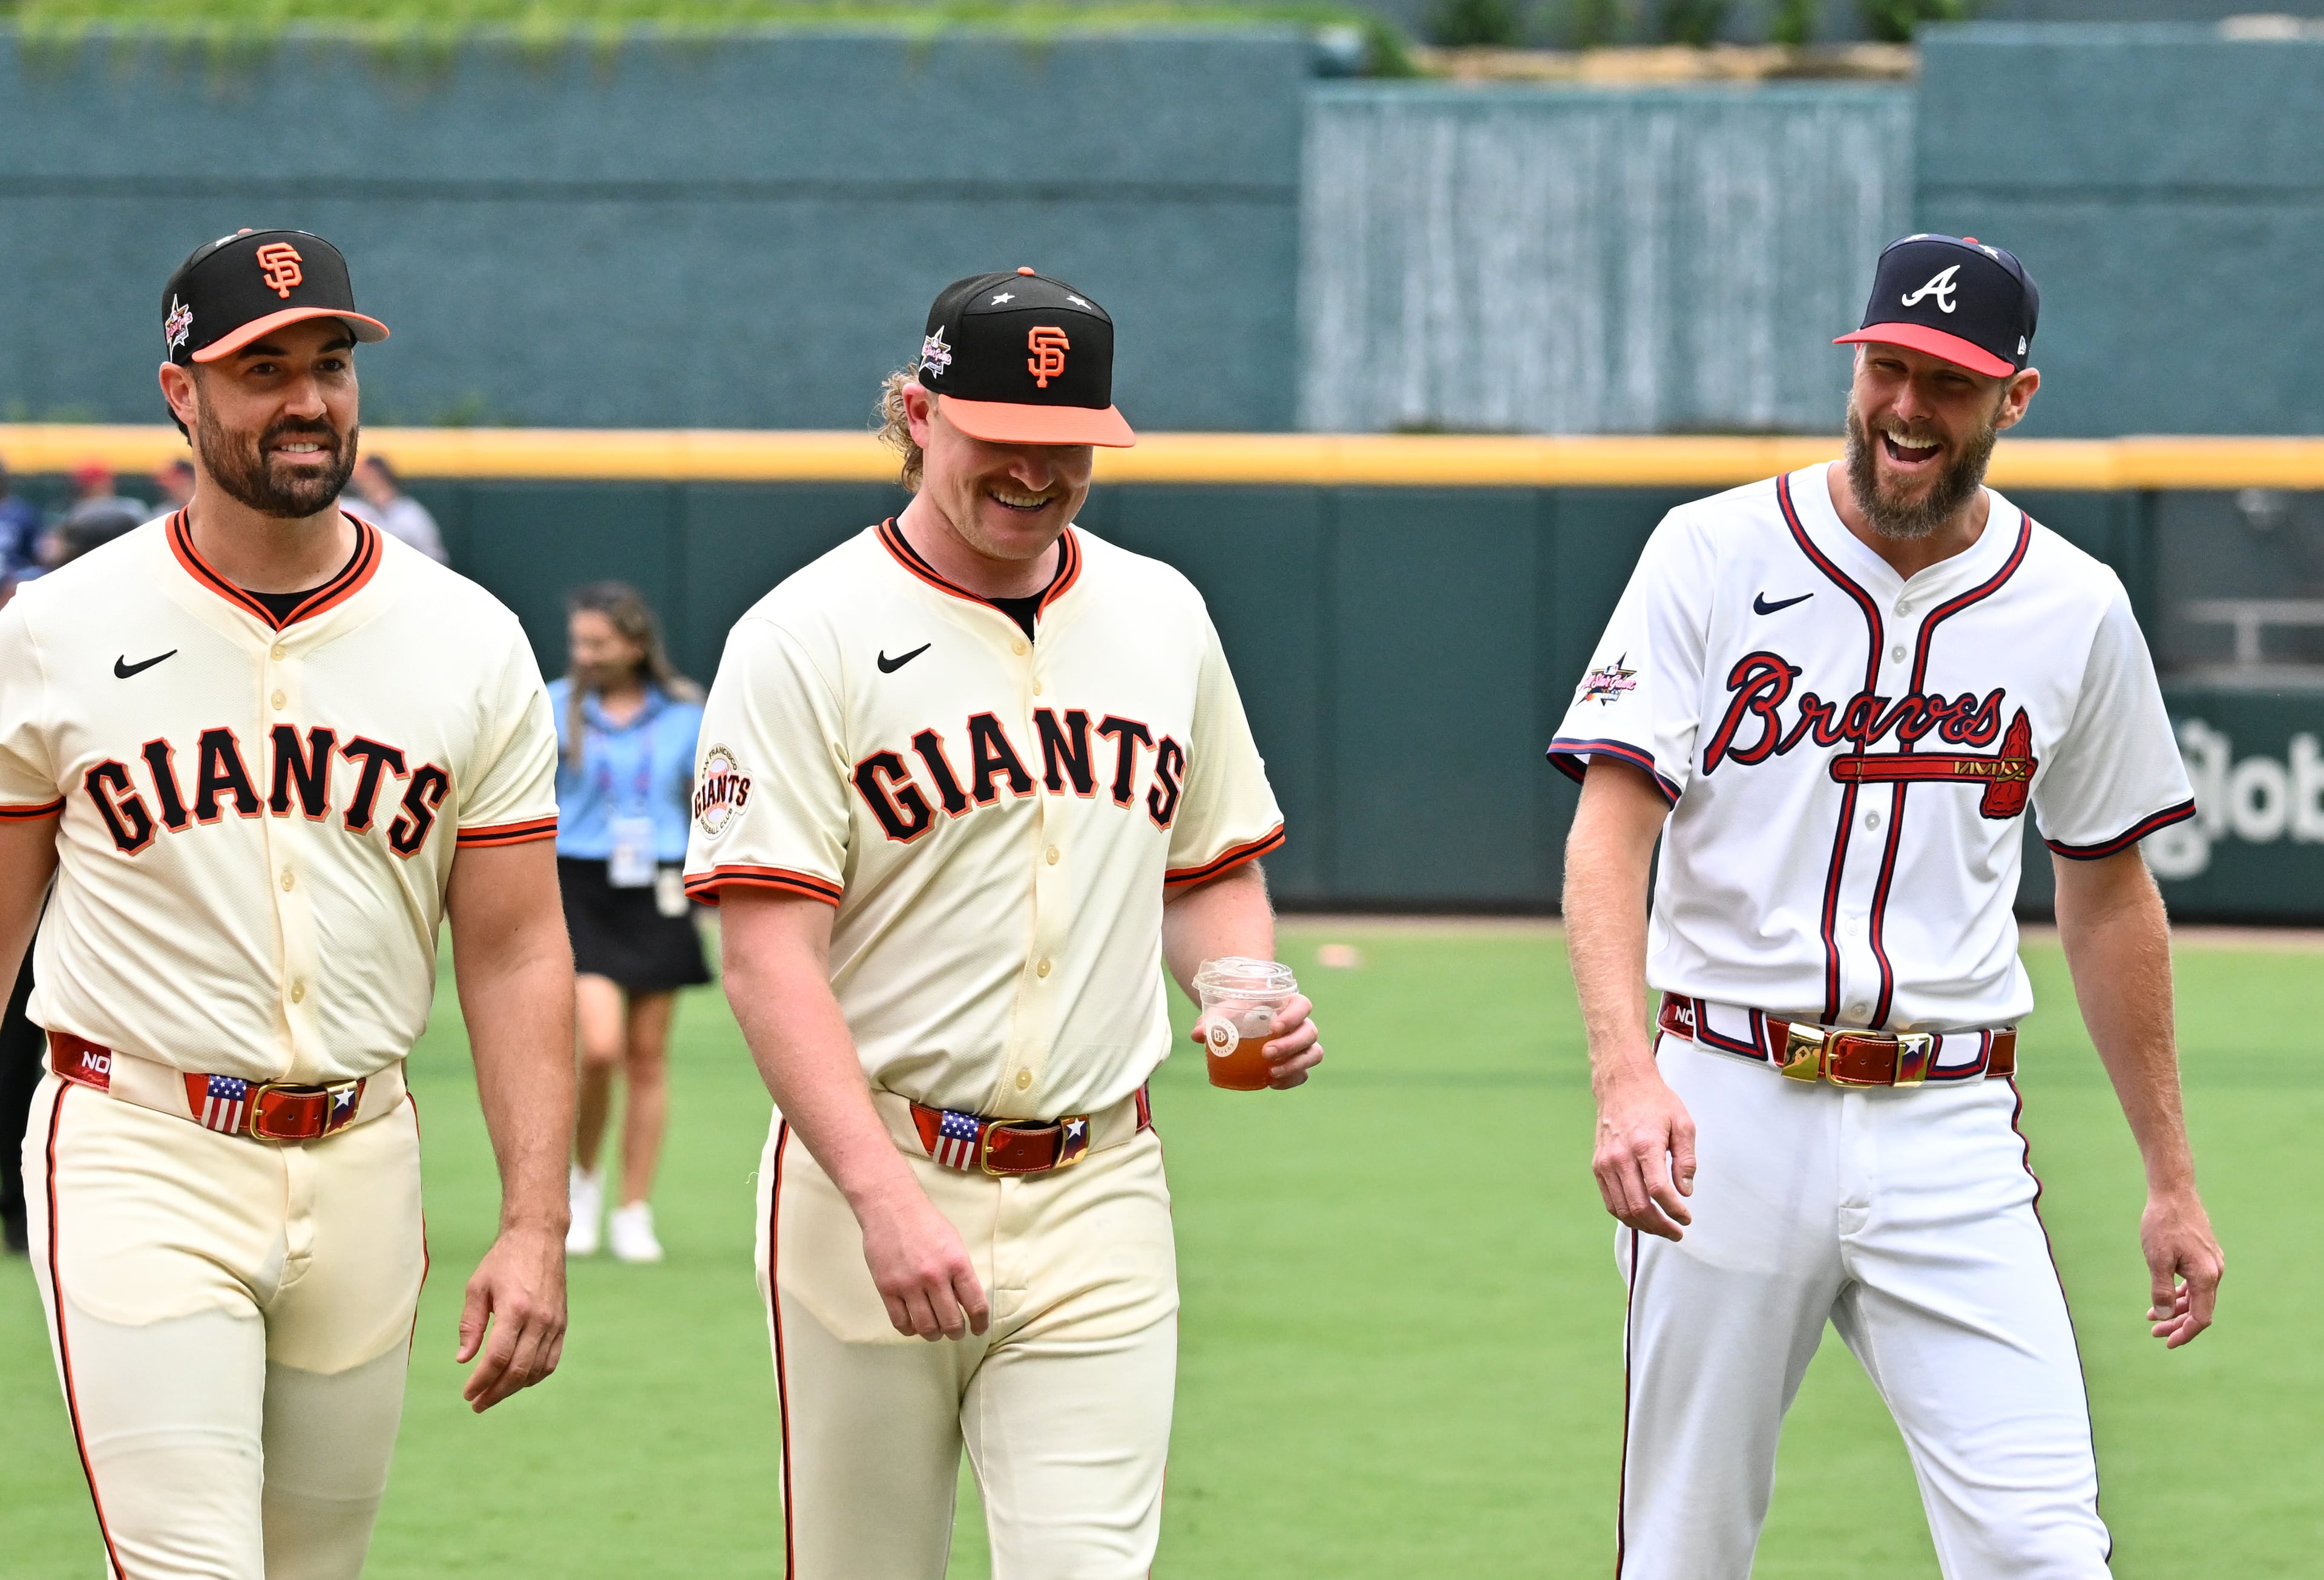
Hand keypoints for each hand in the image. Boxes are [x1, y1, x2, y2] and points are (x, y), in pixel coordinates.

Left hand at [456, 1223, 567, 1412]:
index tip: (467, 1393)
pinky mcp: (562, 1323)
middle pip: (518, 1370)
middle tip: (477, 1403)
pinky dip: (535, 1376)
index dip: (481, 1380)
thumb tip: (463, 1359)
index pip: (498, 1357)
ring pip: (536, 1370)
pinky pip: (551, 1360)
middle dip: (495, 1392)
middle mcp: (539, 1319)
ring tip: (494, 1393)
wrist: (540, 1238)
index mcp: (515, 1309)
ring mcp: (554, 1323)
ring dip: (514, 1387)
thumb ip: (470, 1325)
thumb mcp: (477, 1287)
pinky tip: (519, 1380)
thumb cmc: (503, 1260)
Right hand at [856, 1182, 989, 1341]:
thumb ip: (961, 1272)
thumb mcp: (954, 1243)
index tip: (978, 1329)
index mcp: (957, 1264)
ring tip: (936, 1331)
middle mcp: (935, 1277)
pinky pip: (900, 1322)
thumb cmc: (926, 1223)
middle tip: (956, 1332)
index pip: (976, 1305)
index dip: (980, 1324)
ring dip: (934, 1334)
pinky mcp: (887, 1288)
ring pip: (926, 1327)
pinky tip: (914, 1325)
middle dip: (957, 1332)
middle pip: (951, 1322)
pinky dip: (910, 1330)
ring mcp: (909, 1284)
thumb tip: (967, 1301)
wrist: (891, 1207)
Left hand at [1185, 993, 1323, 1088]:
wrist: (1244, 1022)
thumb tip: (1197, 1035)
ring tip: (1272, 1072)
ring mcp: (1302, 1045)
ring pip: (1314, 1054)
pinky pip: (1303, 1074)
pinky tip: (1272, 1083)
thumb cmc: (1238, 1012)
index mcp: (1288, 1004)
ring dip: (1295, 1064)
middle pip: (1310, 1032)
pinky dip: (1291, 1080)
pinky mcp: (1298, 1064)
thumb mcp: (1225, 1012)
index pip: (1303, 1006)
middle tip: (1266, 1052)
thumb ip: (1211, 1020)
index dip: (1293, 1016)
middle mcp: (1301, 1024)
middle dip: (1290, 1044)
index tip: (1274, 1027)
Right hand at [1591, 1063, 1696, 1241]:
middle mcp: (1620, 1157)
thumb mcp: (1683, 1124)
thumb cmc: (1656, 1103)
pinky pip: (1610, 1201)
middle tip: (1677, 1232)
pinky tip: (1642, 1217)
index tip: (1687, 1218)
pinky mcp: (1598, 1166)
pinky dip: (1626, 1215)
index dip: (1675, 1211)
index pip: (1658, 1191)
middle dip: (1661, 1226)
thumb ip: (1686, 1160)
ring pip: (1622, 1209)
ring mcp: (1606, 1163)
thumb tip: (1685, 1192)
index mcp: (1645, 1145)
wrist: (1622, 1084)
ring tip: (1662, 1228)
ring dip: (1644, 1226)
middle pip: (1639, 1206)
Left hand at [2140, 1187, 2222, 1348]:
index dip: (2184, 1333)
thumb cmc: (2163, 1224)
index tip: (2166, 1342)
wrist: (2173, 1192)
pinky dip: (2180, 1292)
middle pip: (2199, 1309)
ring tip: (2152, 1316)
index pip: (2200, 1317)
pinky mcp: (2205, 1254)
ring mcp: (2211, 1262)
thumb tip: (2163, 1316)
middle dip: (2178, 1324)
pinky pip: (2195, 1282)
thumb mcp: (2156, 1259)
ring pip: (2197, 1295)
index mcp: (2206, 1276)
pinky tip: (2164, 1296)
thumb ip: (2160, 1290)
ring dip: (2177, 1308)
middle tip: (2155, 1332)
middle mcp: (2214, 1272)